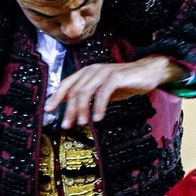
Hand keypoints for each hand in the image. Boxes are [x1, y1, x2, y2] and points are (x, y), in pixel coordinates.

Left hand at [47, 56, 185, 127]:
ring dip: (82, 110)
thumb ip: (87, 95)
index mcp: (86, 72)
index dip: (56, 97)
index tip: (48, 110)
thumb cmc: (124, 82)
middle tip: (67, 125)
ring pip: (86, 92)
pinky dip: (99, 107)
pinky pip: (103, 93)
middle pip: (75, 91)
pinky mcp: (115, 77)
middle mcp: (92, 70)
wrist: (146, 72)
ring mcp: (104, 72)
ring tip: (82, 124)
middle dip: (70, 110)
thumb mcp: (101, 89)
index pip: (66, 84)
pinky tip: (97, 118)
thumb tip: (70, 106)